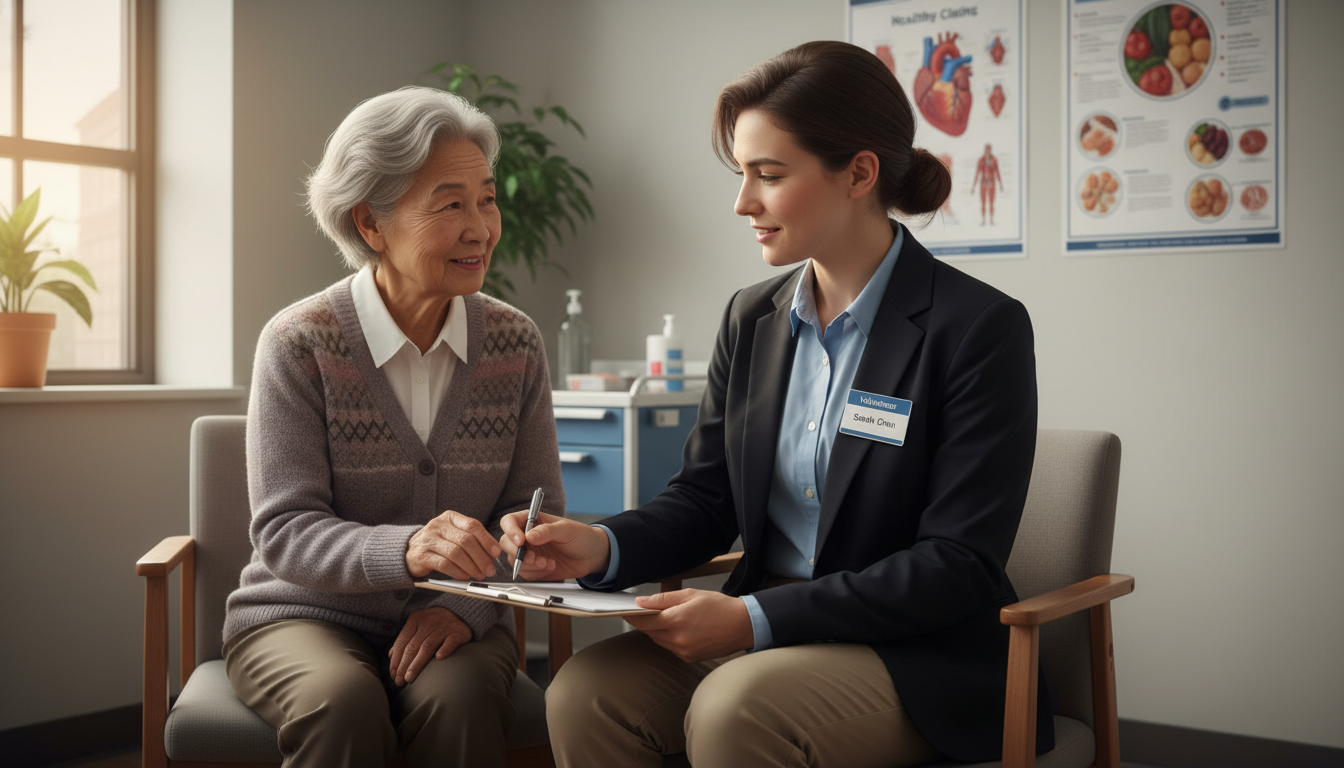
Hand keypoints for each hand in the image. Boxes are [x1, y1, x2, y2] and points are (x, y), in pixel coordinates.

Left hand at [389, 607, 471, 685]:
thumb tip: (390, 655)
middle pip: (412, 647)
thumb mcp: (418, 625)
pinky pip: (451, 641)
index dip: (396, 660)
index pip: (402, 643)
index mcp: (415, 620)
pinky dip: (445, 649)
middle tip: (399, 681)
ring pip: (427, 647)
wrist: (461, 612)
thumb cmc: (436, 624)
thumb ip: (405, 638)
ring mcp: (444, 627)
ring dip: (417, 664)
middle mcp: (428, 622)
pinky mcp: (459, 632)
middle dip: (403, 666)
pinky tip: (439, 658)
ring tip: (410, 678)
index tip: (393, 674)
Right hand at [406, 510, 502, 579]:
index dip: (487, 539)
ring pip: (455, 552)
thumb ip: (472, 540)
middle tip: (490, 569)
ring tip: (479, 574)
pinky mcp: (421, 555)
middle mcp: (438, 525)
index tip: (496, 552)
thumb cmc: (438, 544)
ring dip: (471, 566)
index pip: (472, 525)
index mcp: (450, 517)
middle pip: (465, 540)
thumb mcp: (454, 535)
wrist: (409, 552)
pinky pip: (443, 564)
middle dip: (481, 557)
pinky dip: (457, 571)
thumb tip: (493, 553)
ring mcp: (428, 540)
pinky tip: (464, 576)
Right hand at [498, 511, 609, 580]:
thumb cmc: (582, 537)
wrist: (592, 556)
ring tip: (547, 562)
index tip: (521, 541)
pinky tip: (551, 566)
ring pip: (513, 560)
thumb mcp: (567, 530)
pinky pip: (524, 572)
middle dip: (517, 552)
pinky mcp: (533, 567)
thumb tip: (529, 535)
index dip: (511, 531)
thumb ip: (548, 531)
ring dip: (528, 564)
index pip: (510, 521)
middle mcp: (527, 536)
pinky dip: (536, 572)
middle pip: (506, 542)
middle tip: (532, 557)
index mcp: (532, 520)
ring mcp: (529, 552)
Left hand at [625, 589, 753, 661]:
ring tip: (663, 619)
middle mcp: (678, 639)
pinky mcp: (689, 658)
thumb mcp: (691, 594)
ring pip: (659, 641)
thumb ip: (664, 599)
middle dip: (645, 622)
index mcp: (677, 620)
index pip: (644, 620)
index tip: (625, 611)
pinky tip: (676, 629)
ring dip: (656, 631)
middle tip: (643, 612)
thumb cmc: (720, 607)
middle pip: (650, 632)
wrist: (743, 626)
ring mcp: (683, 651)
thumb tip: (641, 602)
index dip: (632, 616)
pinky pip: (670, 648)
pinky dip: (668, 639)